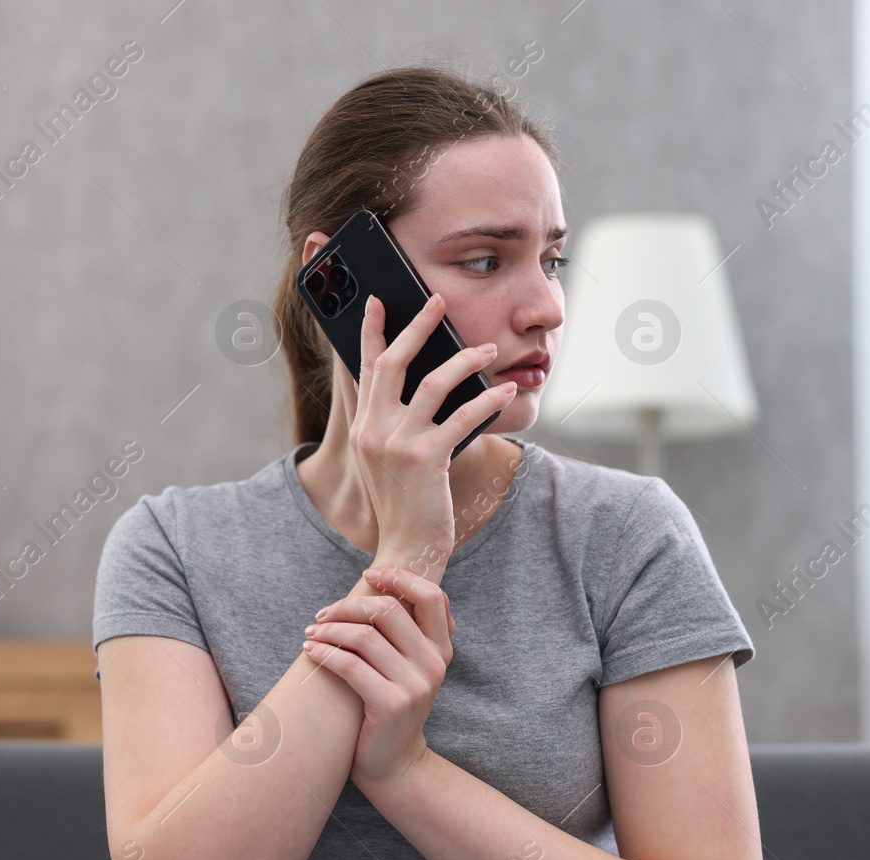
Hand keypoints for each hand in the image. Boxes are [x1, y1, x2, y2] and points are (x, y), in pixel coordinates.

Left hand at [301, 566, 454, 790]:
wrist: (395, 765)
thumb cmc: (391, 708)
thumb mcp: (409, 668)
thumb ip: (405, 634)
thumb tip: (378, 587)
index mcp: (442, 649)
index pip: (431, 597)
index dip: (400, 578)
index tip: (369, 574)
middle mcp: (434, 663)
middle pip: (388, 611)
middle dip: (348, 605)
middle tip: (323, 614)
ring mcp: (415, 685)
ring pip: (364, 636)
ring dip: (329, 630)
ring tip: (311, 634)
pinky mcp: (391, 704)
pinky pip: (350, 666)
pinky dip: (324, 653)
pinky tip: (310, 652)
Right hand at [350, 292, 518, 578]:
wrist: (405, 549)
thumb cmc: (405, 504)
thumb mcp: (386, 459)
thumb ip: (391, 422)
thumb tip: (417, 384)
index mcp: (362, 427)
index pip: (365, 368)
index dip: (372, 331)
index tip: (380, 300)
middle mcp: (374, 431)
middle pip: (393, 363)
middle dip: (417, 327)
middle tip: (439, 301)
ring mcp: (398, 444)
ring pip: (431, 384)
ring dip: (463, 360)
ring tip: (488, 349)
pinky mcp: (426, 459)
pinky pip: (463, 416)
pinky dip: (488, 399)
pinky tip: (506, 390)